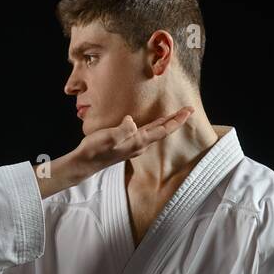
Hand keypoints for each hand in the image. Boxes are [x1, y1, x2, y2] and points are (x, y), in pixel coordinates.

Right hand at [67, 107, 193, 180]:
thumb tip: (132, 120)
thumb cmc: (95, 150)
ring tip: (176, 115)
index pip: (163, 130)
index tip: (188, 111)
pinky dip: (155, 126)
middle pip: (163, 130)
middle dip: (176, 120)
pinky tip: (154, 123)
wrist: (85, 163)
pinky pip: (146, 133)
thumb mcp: (109, 137)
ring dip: (166, 123)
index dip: (176, 120)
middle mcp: (139, 145)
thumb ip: (123, 129)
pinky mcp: (127, 144)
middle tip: (188, 110)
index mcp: (138, 141)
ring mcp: (133, 145)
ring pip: (155, 132)